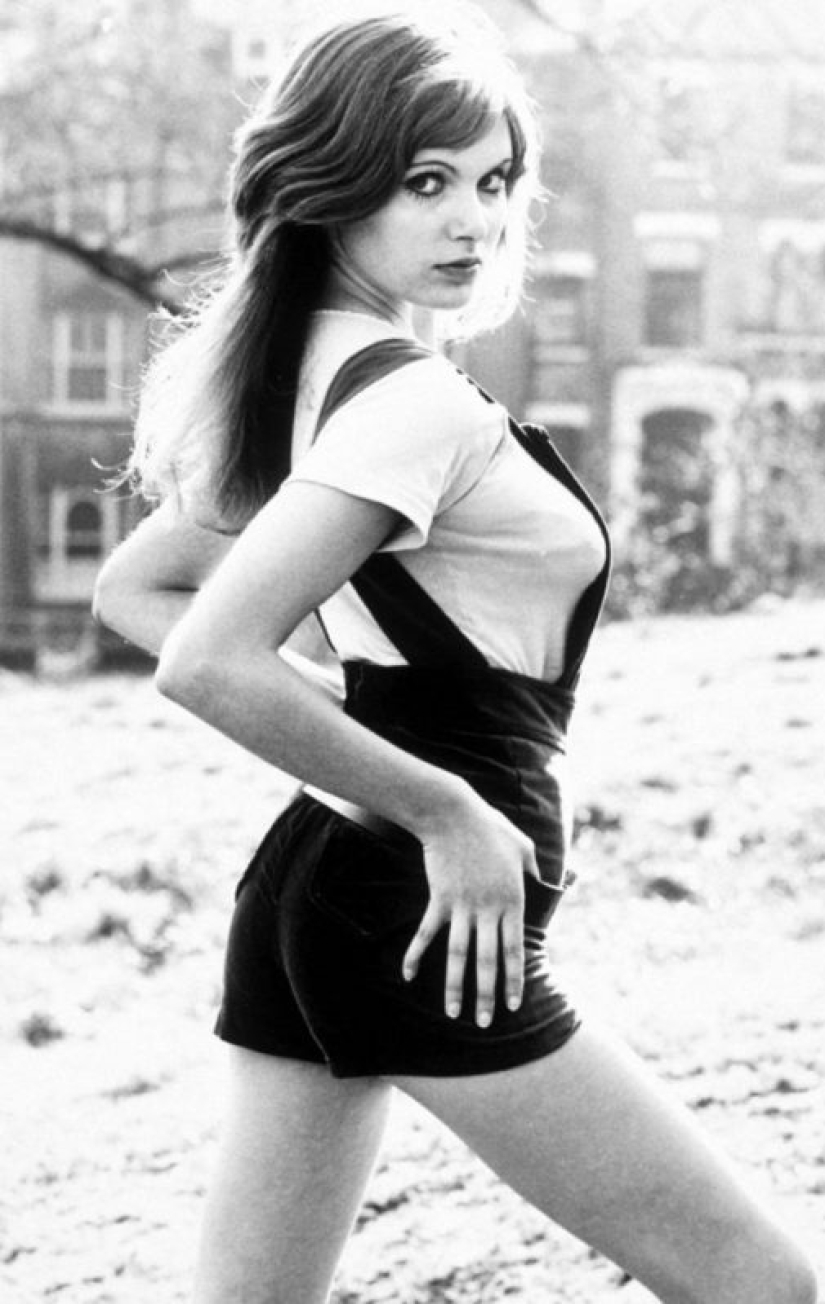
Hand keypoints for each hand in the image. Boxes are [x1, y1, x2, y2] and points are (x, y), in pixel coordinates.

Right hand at [401, 790, 538, 1027]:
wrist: (453, 814)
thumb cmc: (491, 827)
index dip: (514, 979)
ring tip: (453, 1013)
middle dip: (487, 995)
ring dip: (455, 986)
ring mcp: (461, 906)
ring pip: (458, 954)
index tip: (513, 1004)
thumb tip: (543, 882)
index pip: (514, 949)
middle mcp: (487, 909)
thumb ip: (534, 870)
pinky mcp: (438, 899)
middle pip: (487, 960)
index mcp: (512, 900)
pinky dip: (415, 954)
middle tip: (486, 1023)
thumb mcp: (524, 846)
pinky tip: (408, 975)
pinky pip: (427, 933)